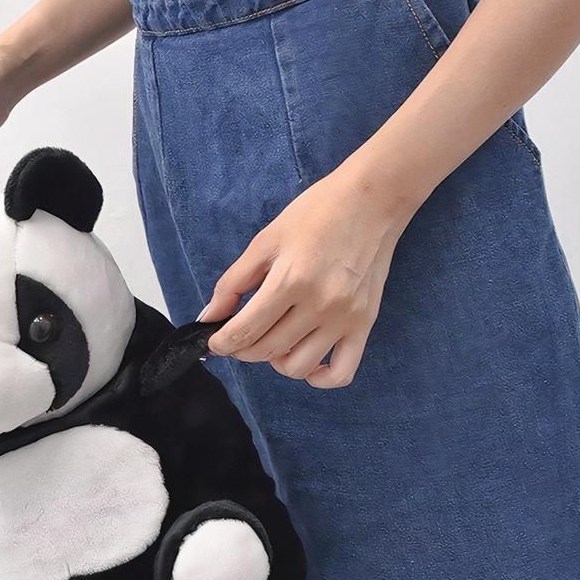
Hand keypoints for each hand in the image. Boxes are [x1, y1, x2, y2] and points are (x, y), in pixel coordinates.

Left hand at [198, 168, 413, 387]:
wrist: (371, 201)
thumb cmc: (316, 213)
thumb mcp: (265, 241)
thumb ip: (233, 282)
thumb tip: (208, 317)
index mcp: (290, 280)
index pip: (246, 330)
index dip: (222, 342)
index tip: (214, 342)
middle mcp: (319, 305)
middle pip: (267, 350)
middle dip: (242, 350)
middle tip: (236, 337)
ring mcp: (345, 318)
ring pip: (298, 366)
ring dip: (274, 362)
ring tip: (270, 341)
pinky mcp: (365, 324)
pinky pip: (342, 372)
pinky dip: (318, 378)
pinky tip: (304, 363)